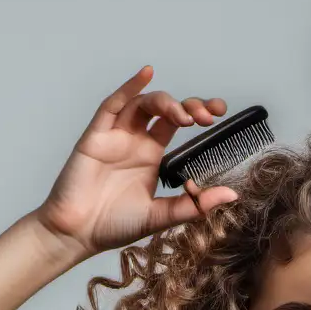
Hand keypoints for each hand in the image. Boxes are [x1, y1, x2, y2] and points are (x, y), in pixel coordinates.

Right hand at [34, 65, 239, 258]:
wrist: (78, 234)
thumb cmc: (114, 225)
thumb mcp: (162, 216)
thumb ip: (194, 205)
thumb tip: (232, 195)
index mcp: (151, 156)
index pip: (177, 124)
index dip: (197, 112)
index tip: (219, 113)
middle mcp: (134, 141)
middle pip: (164, 109)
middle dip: (188, 106)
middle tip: (209, 115)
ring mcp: (115, 136)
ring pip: (142, 104)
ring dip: (166, 103)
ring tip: (185, 116)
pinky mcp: (95, 137)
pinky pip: (111, 106)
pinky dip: (129, 88)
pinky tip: (147, 75)